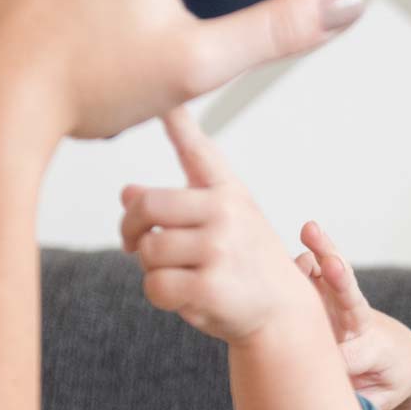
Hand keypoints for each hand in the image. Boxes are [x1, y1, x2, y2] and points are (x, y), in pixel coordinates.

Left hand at [120, 105, 311, 343]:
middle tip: (133, 245)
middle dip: (131, 229)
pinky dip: (160, 296)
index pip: (197, 149)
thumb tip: (127, 192)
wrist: (283, 315)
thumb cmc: (246, 268)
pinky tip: (184, 297)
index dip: (177, 119)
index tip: (162, 94)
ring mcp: (220, 249)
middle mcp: (226, 213)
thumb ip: (176, 207)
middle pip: (147, 206)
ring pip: (148, 251)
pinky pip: (155, 285)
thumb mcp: (220, 227)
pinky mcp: (211, 286)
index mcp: (228, 193)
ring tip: (178, 275)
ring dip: (151, 269)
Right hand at [293, 221, 410, 409]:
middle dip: (339, 280)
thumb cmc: (390, 382)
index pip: (348, 355)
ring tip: (311, 230)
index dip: (338, 363)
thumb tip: (339, 390)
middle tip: (331, 263)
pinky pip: (319, 268)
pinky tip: (305, 237)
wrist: (404, 356)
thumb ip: (364, 397)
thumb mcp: (382, 397)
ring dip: (324, 251)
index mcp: (375, 348)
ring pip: (335, 273)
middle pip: (349, 297)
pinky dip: (309, 254)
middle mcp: (359, 320)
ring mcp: (343, 302)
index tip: (331, 367)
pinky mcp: (330, 292)